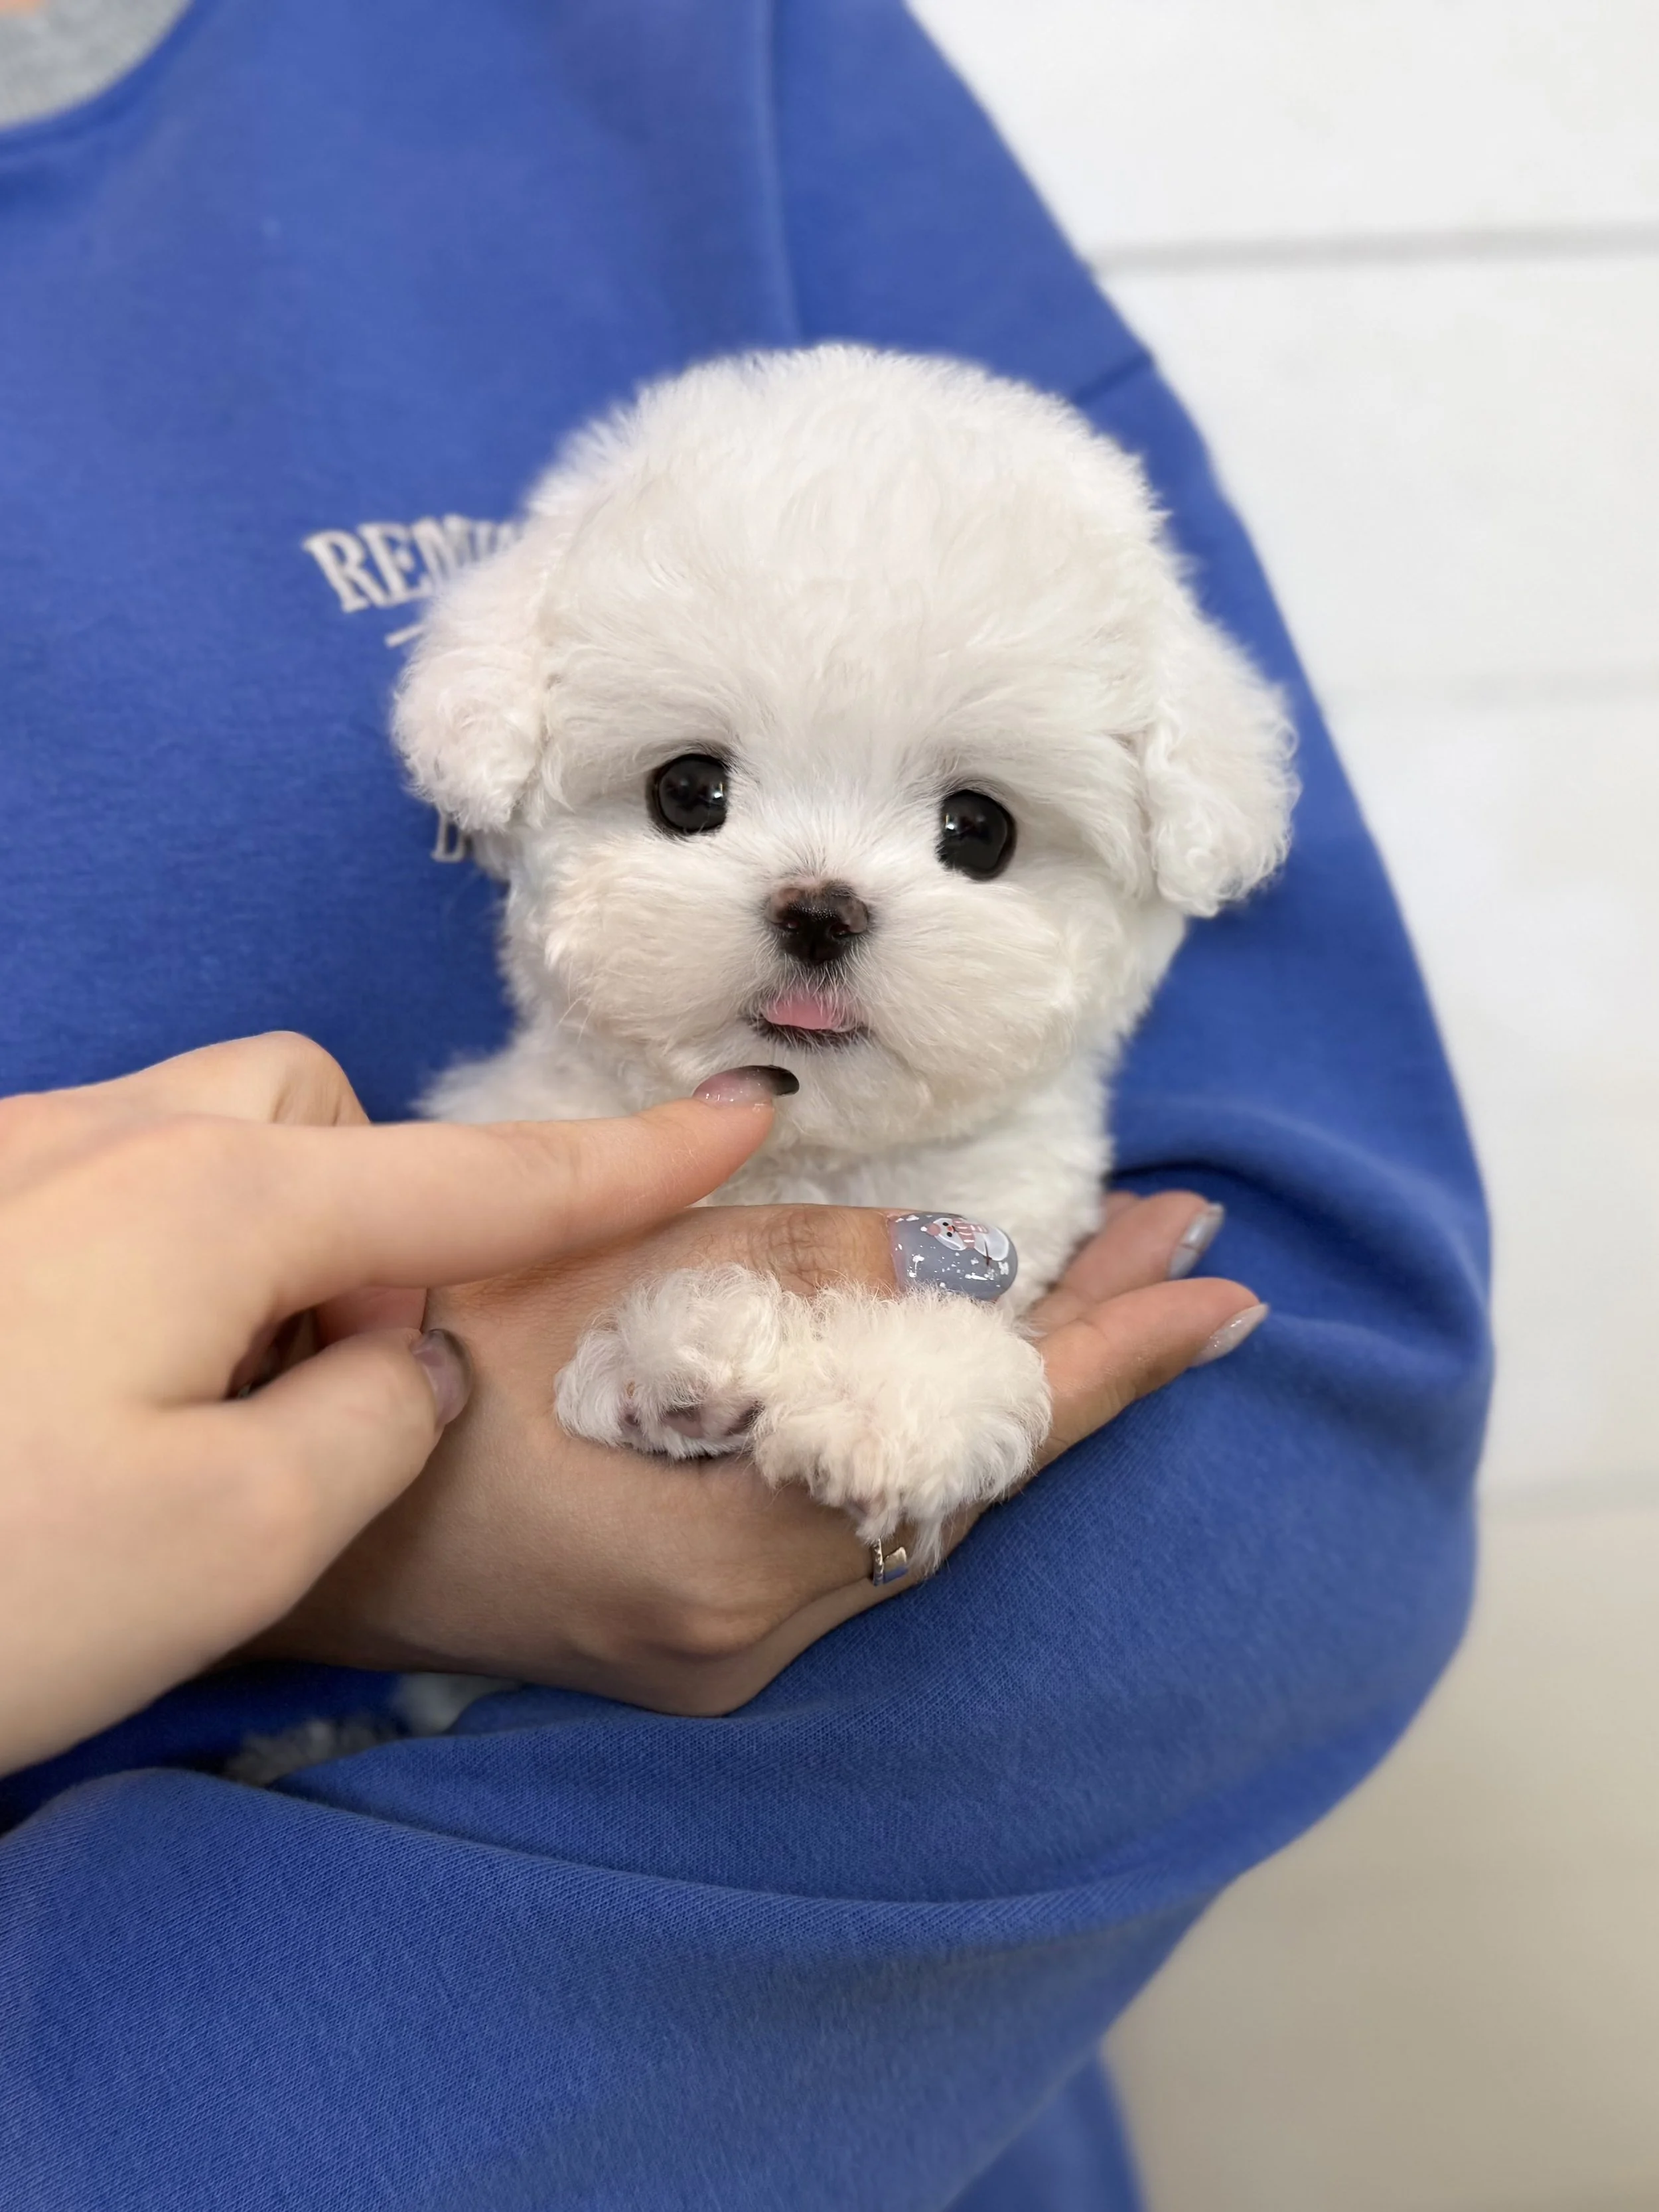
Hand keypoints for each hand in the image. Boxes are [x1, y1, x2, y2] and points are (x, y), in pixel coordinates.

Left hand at [0, 1035, 789, 1775]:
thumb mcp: (243, 1536)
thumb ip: (380, 1414)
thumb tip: (402, 1355)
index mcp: (210, 1205)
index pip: (477, 1178)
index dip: (629, 1156)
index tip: (744, 1108)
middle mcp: (99, 1144)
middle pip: (306, 1114)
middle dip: (369, 1213)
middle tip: (335, 1380)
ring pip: (195, 1143)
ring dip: (257, 1247)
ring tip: (196, 1403)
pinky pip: (98, 1188)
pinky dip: (155, 1267)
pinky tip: (82, 1391)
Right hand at [254, 1188, 1263, 1716]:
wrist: (292, 1507)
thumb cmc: (401, 1358)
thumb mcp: (576, 1268)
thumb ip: (783, 1260)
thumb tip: (964, 1253)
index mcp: (720, 1549)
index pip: (966, 1442)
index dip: (1104, 1356)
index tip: (1219, 1286)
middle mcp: (750, 1633)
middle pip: (965, 1484)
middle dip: (1079, 1359)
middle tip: (1180, 1253)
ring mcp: (730, 1657)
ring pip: (918, 1515)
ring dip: (1007, 1396)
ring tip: (1107, 1288)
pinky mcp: (710, 1649)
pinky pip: (861, 1538)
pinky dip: (925, 1444)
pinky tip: (965, 1370)